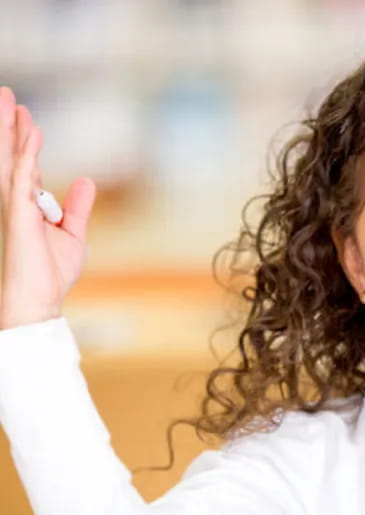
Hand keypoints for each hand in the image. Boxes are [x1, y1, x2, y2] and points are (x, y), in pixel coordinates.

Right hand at [0, 86, 96, 329]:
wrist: (39, 301)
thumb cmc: (50, 274)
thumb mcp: (72, 234)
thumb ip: (77, 207)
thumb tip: (86, 180)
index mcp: (27, 205)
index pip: (24, 164)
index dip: (23, 139)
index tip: (26, 115)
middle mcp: (16, 201)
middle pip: (11, 155)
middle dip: (8, 125)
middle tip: (7, 93)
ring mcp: (14, 206)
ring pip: (10, 159)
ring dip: (10, 130)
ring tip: (9, 99)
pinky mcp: (19, 215)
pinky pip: (22, 178)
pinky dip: (28, 155)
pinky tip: (32, 133)